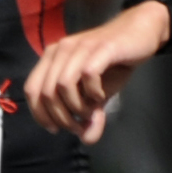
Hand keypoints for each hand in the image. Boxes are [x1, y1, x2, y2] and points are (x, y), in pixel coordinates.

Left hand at [22, 4, 171, 140]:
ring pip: (63, 85)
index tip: (55, 129)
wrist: (140, 33)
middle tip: (79, 126)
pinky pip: (88, 75)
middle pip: (46, 91)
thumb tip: (87, 139)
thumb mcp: (98, 93)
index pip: (32, 89)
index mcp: (52, 57)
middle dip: (62, 116)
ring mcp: (80, 47)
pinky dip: (93, 92)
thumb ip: (90, 114)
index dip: (39, 113)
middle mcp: (61, 50)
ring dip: (76, 107)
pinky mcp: (101, 48)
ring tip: (91, 112)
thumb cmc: (113, 62)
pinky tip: (101, 96)